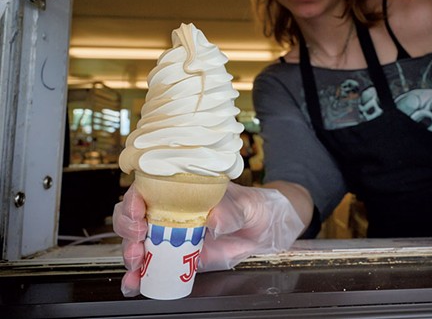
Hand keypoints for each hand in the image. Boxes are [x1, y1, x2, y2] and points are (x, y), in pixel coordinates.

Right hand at [112, 182, 304, 296]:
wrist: (261, 230)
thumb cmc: (250, 206)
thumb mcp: (244, 205)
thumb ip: (230, 211)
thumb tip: (214, 219)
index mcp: (179, 190)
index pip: (145, 190)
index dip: (134, 200)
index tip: (138, 212)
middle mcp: (168, 212)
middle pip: (132, 218)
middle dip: (128, 231)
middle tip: (138, 243)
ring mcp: (169, 236)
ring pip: (136, 243)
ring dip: (130, 256)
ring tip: (137, 267)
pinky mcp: (175, 258)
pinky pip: (150, 267)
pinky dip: (138, 278)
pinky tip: (134, 285)